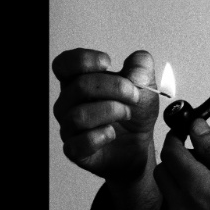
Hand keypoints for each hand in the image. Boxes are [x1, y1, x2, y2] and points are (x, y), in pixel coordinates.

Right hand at [52, 48, 159, 182]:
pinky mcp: (75, 150)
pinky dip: (101, 136)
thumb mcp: (146, 85)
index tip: (108, 62)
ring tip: (126, 113)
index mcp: (80, 81)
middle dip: (115, 87)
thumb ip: (142, 67)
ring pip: (79, 115)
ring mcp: (70, 127)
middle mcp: (69, 103)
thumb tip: (137, 62)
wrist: (140, 144)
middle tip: (134, 95)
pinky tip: (112, 133)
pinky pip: (79, 143)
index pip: (64, 64)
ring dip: (111, 111)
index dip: (82, 59)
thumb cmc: (135, 113)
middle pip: (79, 86)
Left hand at [155, 118, 209, 209]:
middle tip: (202, 160)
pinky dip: (187, 206)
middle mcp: (182, 208)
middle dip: (176, 160)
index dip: (176, 137)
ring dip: (182, 184)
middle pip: (162, 172)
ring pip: (169, 195)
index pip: (171, 152)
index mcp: (197, 187)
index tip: (185, 132)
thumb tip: (197, 127)